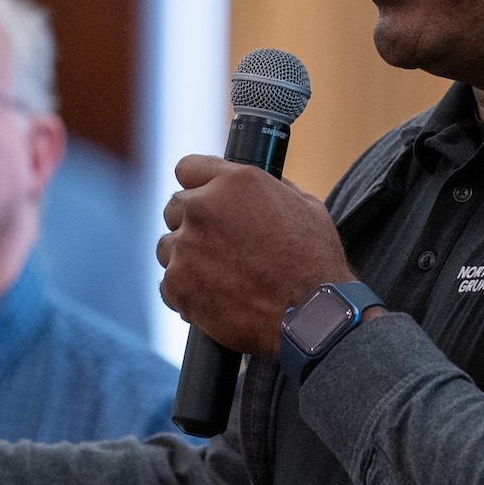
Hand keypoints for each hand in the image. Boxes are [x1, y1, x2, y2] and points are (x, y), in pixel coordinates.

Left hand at [156, 156, 354, 355]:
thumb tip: (256, 187)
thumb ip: (271, 189)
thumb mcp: (304, 206)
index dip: (197, 185)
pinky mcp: (178, 284)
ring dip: (187, 258)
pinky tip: (214, 297)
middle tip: (218, 246)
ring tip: (220, 277)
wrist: (313, 316)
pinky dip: (186, 292)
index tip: (203, 200)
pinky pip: (168, 283)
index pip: (188, 168)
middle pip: (175, 207)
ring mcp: (187, 246)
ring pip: (168, 247)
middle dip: (192, 224)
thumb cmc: (315, 262)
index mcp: (235, 182)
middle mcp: (204, 207)